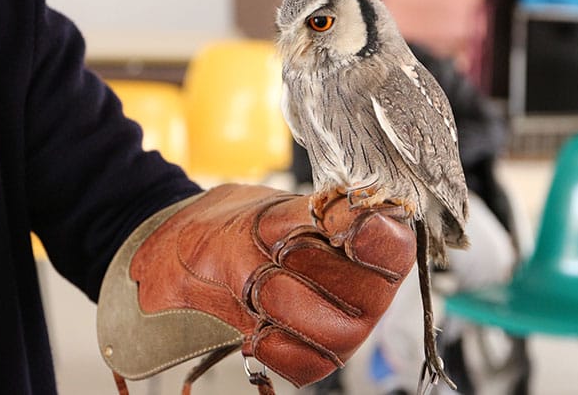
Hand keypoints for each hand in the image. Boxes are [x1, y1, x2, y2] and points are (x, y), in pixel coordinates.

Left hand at [97, 184, 415, 388]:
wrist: (182, 259)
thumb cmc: (229, 228)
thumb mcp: (264, 212)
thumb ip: (310, 217)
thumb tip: (353, 214)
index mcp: (363, 238)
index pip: (396, 246)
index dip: (376, 241)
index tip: (341, 230)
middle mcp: (364, 285)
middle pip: (369, 296)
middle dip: (312, 271)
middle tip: (277, 251)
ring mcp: (341, 325)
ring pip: (337, 334)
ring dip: (285, 305)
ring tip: (256, 284)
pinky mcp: (312, 357)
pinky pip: (308, 365)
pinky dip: (275, 346)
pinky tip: (255, 327)